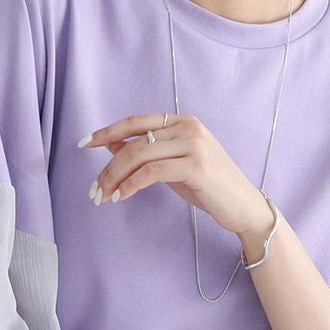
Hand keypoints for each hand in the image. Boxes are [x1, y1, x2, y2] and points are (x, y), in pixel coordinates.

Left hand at [78, 112, 275, 235]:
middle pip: (134, 142)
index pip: (136, 122)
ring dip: (115, 178)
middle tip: (94, 189)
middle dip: (108, 166)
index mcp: (183, 122)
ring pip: (139, 156)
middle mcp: (189, 127)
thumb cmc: (209, 188)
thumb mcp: (174, 167)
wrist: (244, 207)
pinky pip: (152, 173)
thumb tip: (112, 146)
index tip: (85, 143)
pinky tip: (121, 197)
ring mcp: (194, 145)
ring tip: (104, 196)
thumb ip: (148, 154)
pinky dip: (131, 185)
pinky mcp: (196, 166)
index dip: (108, 131)